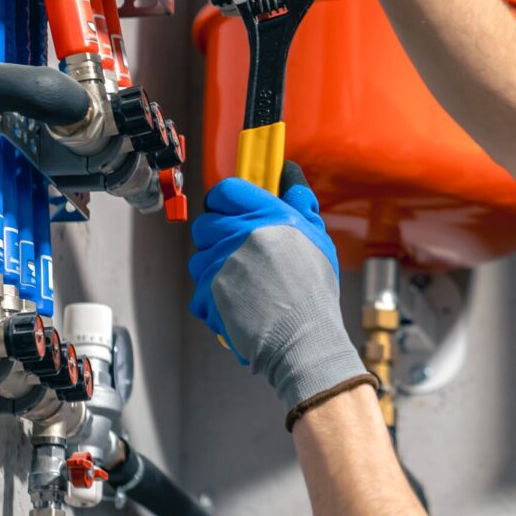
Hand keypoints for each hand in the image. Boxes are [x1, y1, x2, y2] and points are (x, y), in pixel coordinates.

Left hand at [189, 163, 373, 417]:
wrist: (304, 339)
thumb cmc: (314, 293)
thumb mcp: (316, 238)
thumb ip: (300, 203)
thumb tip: (290, 176)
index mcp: (268, 216)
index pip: (226, 190)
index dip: (224, 199)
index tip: (229, 208)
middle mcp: (240, 235)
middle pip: (205, 223)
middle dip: (217, 236)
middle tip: (238, 252)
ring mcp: (221, 265)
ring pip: (198, 257)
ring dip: (213, 268)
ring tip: (241, 284)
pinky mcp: (208, 293)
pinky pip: (198, 290)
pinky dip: (212, 299)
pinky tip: (236, 305)